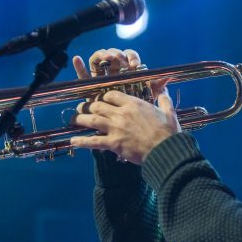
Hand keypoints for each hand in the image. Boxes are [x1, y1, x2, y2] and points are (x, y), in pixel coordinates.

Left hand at [69, 48, 178, 164]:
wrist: (165, 150)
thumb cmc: (168, 132)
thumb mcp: (169, 112)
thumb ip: (164, 99)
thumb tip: (164, 90)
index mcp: (133, 104)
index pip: (111, 95)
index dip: (104, 97)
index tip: (101, 100)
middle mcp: (121, 114)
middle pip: (98, 105)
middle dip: (88, 106)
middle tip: (82, 108)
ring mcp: (116, 128)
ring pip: (92, 120)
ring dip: (80, 119)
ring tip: (73, 120)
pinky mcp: (113, 144)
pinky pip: (93, 141)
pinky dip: (82, 142)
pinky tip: (73, 141)